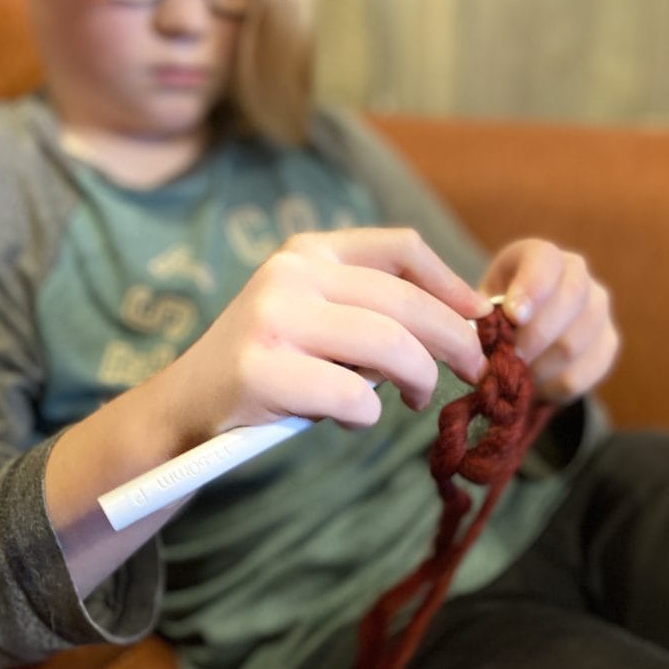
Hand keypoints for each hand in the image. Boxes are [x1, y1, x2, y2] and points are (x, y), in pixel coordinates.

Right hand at [164, 228, 491, 437]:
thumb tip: (467, 322)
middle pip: (405, 302)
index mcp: (309, 251)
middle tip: (475, 371)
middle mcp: (291, 274)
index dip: (452, 284)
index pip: (401, 248)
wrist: (187, 404)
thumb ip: (374, 308)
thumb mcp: (317, 314)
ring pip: (389, 346)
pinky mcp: (262, 370)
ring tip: (416, 399)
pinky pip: (354, 396)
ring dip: (420, 380)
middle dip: (456, 341)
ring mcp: (274, 319)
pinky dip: (368, 416)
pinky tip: (352, 420)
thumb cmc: (273, 363)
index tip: (481, 318)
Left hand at [480, 239, 618, 403]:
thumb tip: (479, 342)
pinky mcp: (608, 343)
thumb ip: (479, 320)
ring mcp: (598, 308)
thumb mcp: (480, 309)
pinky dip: (553, 386)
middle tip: (509, 357)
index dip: (532, 287)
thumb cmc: (495, 319)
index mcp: (540, 257)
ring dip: (539, 367)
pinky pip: (584, 372)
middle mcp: (577, 274)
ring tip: (517, 374)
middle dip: (534, 335)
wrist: (522, 341)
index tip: (513, 315)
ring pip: (574, 342)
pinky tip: (536, 386)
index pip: (546, 259)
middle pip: (572, 298)